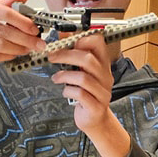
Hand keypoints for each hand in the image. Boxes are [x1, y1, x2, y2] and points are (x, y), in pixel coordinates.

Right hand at [0, 0, 42, 85]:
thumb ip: (4, 3)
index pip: (5, 12)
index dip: (24, 21)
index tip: (35, 28)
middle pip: (6, 31)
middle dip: (27, 39)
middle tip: (39, 43)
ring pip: (2, 45)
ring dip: (19, 49)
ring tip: (28, 49)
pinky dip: (9, 56)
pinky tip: (15, 54)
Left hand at [49, 35, 130, 156]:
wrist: (95, 120)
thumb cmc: (86, 94)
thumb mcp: (83, 73)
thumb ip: (75, 56)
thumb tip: (62, 35)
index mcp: (103, 65)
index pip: (98, 43)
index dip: (81, 39)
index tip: (65, 42)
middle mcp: (105, 77)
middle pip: (88, 59)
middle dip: (65, 56)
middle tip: (52, 57)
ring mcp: (103, 92)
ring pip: (83, 78)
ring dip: (65, 76)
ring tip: (56, 78)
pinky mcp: (96, 106)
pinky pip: (80, 94)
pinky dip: (68, 91)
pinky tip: (65, 92)